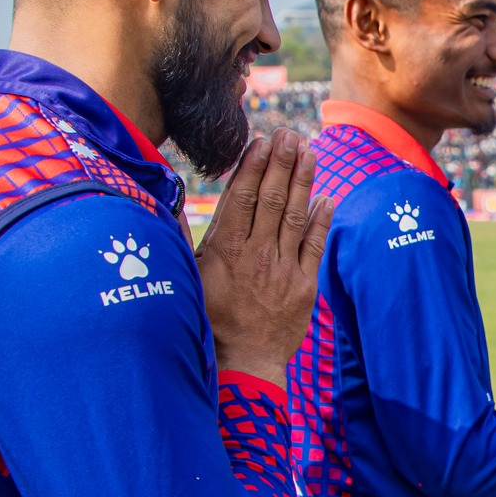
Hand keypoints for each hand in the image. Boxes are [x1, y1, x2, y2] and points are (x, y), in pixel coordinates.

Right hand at [197, 128, 332, 382]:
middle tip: (289, 134)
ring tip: (310, 151)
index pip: (241, 197)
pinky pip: (315, 245)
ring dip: (303, 180)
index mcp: (224, 250)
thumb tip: (168, 199)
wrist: (242, 362)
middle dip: (281, 163)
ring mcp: (282, 269)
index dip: (253, 166)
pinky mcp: (304, 286)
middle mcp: (255, 254)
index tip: (262, 140)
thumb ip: (181, 236)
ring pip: (295, 216)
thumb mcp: (186, 276)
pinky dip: (322, 219)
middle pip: (271, 199)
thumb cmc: (208, 318)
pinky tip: (327, 195)